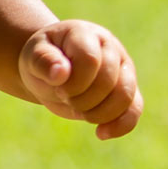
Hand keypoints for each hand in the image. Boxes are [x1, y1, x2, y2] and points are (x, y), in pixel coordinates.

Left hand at [18, 21, 141, 138]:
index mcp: (85, 34)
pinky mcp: (128, 90)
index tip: (59, 89)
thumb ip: (43, 61)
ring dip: (100, 113)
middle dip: (83, 99)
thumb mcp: (32, 57)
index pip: (90, 60)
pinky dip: (120, 126)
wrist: (51, 70)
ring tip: (79, 113)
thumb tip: (60, 73)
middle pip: (109, 81)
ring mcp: (123, 69)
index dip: (75, 82)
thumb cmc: (42, 60)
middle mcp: (110, 48)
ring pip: (126, 96)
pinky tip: (101, 134)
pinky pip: (134, 109)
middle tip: (65, 98)